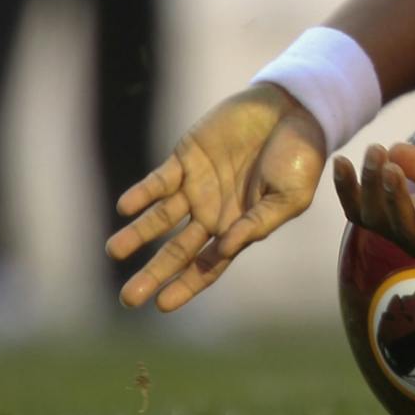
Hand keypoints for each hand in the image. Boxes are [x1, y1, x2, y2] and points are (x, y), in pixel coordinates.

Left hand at [105, 84, 327, 311]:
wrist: (293, 109)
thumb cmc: (300, 157)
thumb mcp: (291, 196)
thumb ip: (259, 223)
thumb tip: (225, 249)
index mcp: (237, 227)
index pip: (206, 266)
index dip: (185, 286)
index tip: (162, 305)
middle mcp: (211, 212)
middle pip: (176, 251)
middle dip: (153, 273)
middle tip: (129, 298)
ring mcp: (196, 185)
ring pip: (159, 218)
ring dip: (137, 235)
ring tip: (113, 251)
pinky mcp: (186, 157)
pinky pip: (158, 180)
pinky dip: (142, 193)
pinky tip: (125, 207)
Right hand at [333, 142, 414, 281]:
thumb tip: (393, 148)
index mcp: (402, 219)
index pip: (364, 209)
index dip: (349, 188)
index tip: (341, 159)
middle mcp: (410, 236)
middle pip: (376, 217)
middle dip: (370, 185)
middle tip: (373, 153)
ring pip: (402, 227)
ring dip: (394, 197)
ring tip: (391, 169)